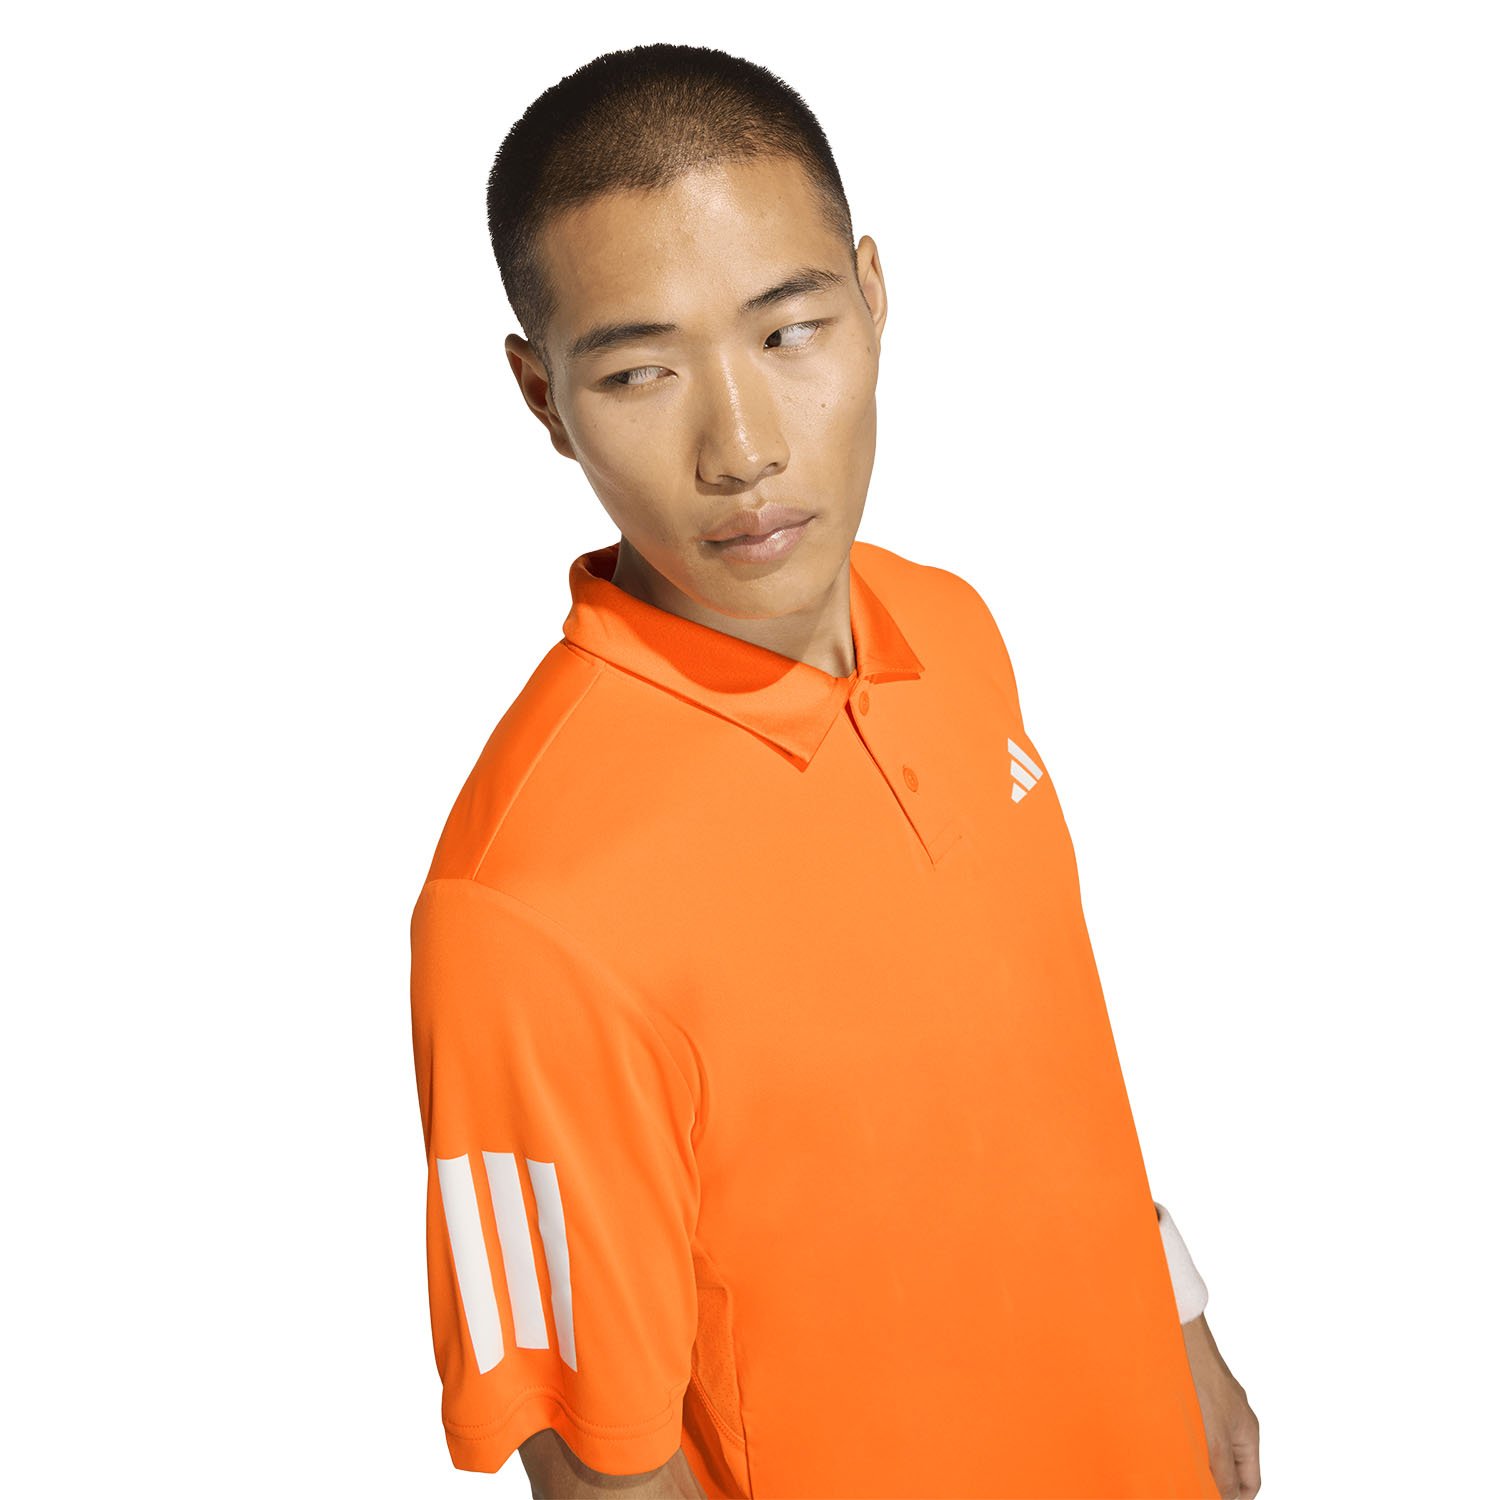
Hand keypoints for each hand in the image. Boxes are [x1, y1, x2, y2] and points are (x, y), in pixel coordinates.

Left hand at [1181, 1313, 1260, 1497]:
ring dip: (1196, 1458)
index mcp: (1247, 1432)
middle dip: (1213, 1479)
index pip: (1249, 1482)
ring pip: (1210, 1445)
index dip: (1234, 1497)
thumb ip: (1222, 1469)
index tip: (1211, 1499)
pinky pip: (1196, 1425)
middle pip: (1230, 1465)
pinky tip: (1166, 1438)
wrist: (1179, 1332)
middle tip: (1190, 1483)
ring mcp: (1216, 1405)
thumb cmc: (1200, 1376)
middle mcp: (1235, 1420)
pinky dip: (1185, 1437)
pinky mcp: (1196, 1392)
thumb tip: (1226, 1497)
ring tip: (1176, 1463)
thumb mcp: (1214, 1434)